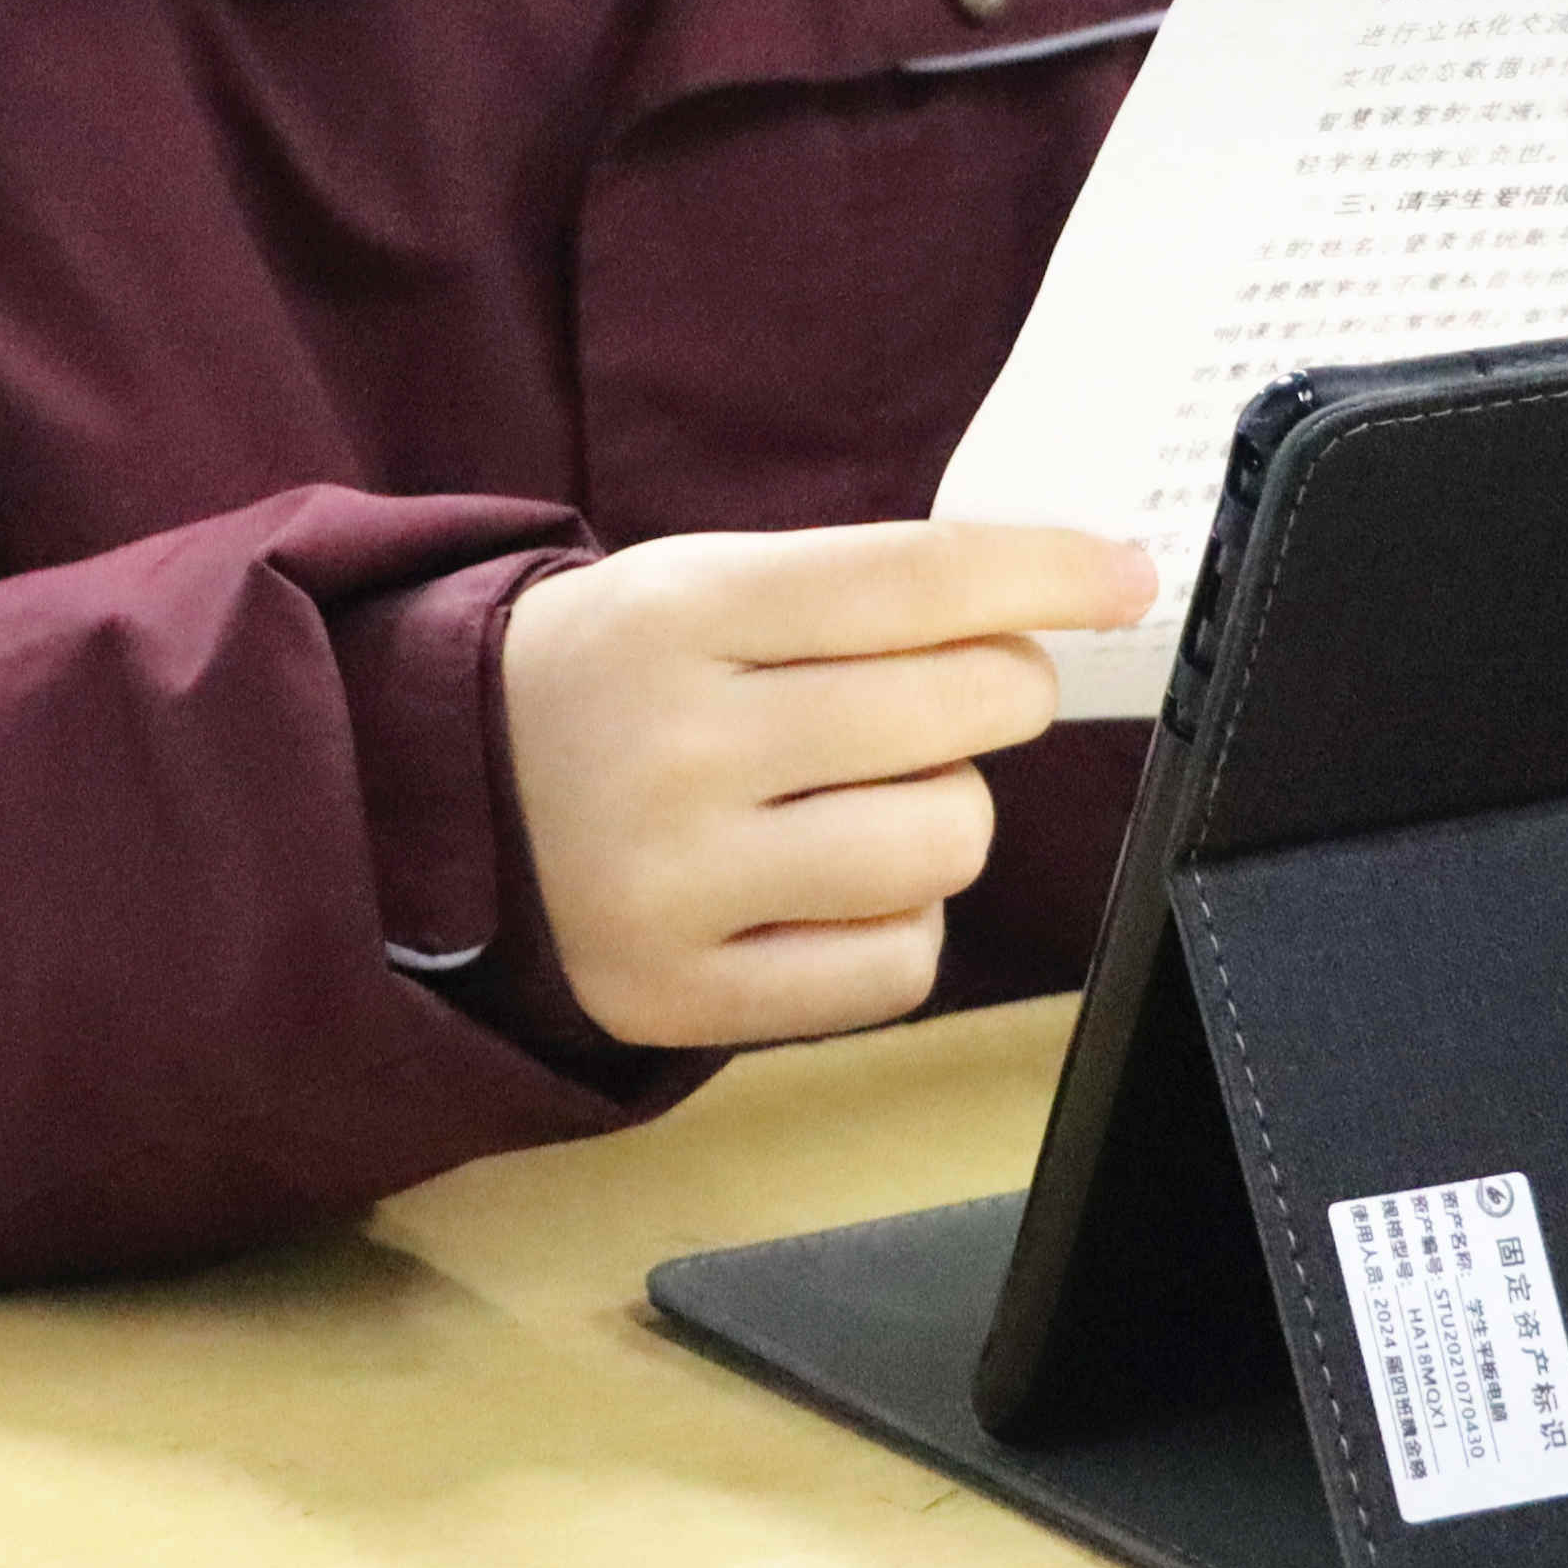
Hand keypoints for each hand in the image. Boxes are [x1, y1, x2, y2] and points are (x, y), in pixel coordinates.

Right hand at [501, 522, 1160, 1051]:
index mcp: (680, 612)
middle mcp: (679, 745)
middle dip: (999, 691)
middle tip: (957, 694)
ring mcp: (677, 883)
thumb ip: (863, 590)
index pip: (916, 579)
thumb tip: (1065, 599)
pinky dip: (902, 922)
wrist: (441, 805)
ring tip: (875, 795)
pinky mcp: (680, 995)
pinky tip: (837, 886)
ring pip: (945, 843)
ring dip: (950, 811)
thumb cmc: (621, 680)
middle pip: (958, 710)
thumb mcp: (702, 584)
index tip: (1126, 577)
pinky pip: (896, 964)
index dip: (1047, 572)